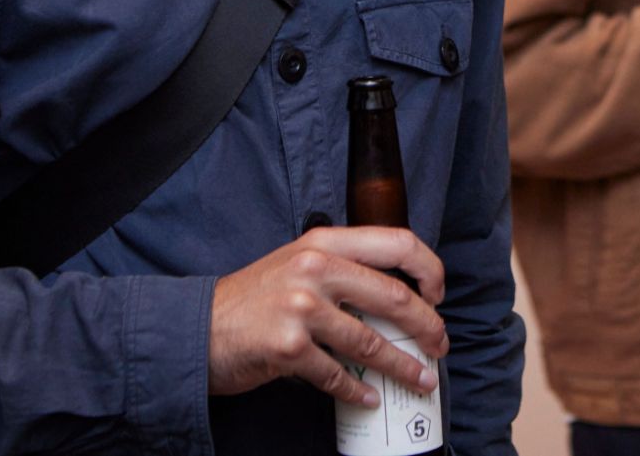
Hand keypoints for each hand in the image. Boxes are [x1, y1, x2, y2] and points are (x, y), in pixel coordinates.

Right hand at [208, 226, 447, 407]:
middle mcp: (315, 270)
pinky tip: (369, 398)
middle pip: (394, 297)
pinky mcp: (288, 349)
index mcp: (324, 243)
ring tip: (420, 379)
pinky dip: (357, 392)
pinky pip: (338, 376)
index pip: (397, 241)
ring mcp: (301, 309)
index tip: (437, 293)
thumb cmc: (255, 298)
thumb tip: (397, 293)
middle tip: (439, 344)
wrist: (200, 327)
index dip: (428, 268)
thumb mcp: (298, 262)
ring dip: (403, 366)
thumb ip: (342, 267)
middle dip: (427, 326)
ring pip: (372, 343)